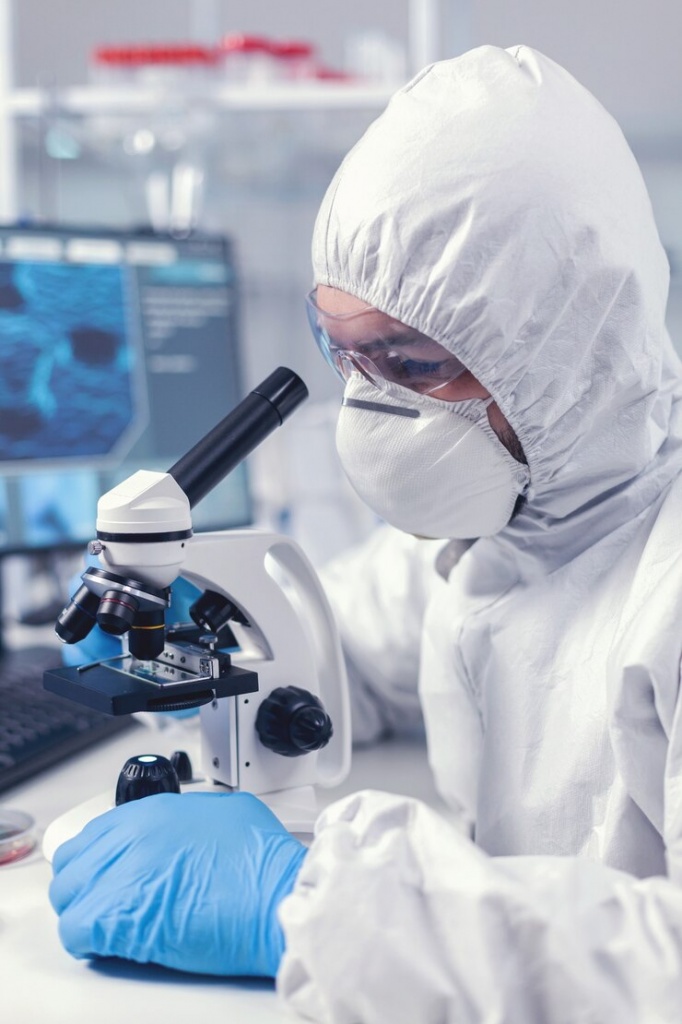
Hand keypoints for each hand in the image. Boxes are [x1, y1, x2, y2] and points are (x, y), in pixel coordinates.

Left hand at [49, 792, 306, 976]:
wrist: (277, 898)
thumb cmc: (265, 864)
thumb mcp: (230, 812)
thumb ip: (194, 815)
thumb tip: (188, 829)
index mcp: (155, 812)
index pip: (96, 833)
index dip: (100, 859)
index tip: (109, 875)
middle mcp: (132, 837)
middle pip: (74, 862)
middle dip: (86, 885)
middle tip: (108, 904)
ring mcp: (122, 875)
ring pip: (68, 895)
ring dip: (86, 912)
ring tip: (112, 927)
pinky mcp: (119, 917)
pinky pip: (75, 931)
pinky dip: (88, 941)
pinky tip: (113, 944)